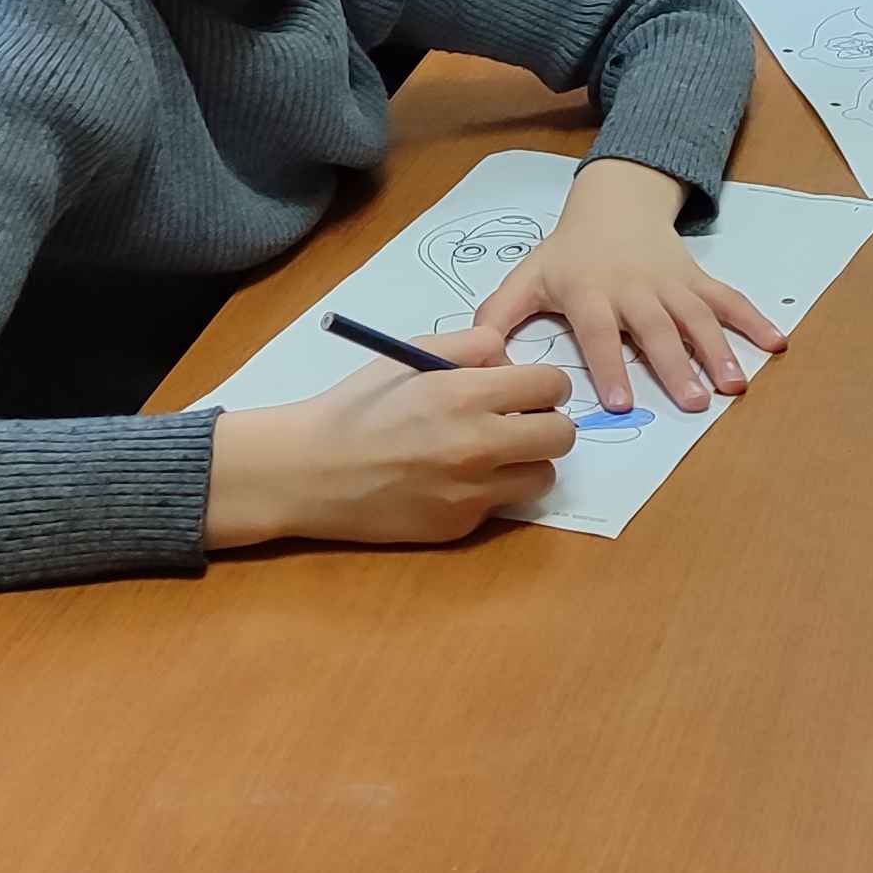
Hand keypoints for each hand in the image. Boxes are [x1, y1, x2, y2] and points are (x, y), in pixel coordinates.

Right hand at [206, 320, 573, 547]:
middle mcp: (478, 446)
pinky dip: (490, 491)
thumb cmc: (359, 406)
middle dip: (547, 423)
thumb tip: (512, 359)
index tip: (529, 388)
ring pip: (542, 477)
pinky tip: (454, 479)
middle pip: (562, 436)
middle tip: (520, 421)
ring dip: (527, 462)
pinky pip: (501, 505)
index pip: (552, 385)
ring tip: (493, 453)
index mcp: (466, 394)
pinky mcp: (459, 527)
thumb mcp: (412, 354)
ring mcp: (471, 493)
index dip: (545, 383)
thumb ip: (472, 345)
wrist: (311, 472)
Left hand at [470, 158, 783, 412]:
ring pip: (697, 317)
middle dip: (675, 366)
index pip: (600, 332)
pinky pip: (728, 299)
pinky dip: (754, 319)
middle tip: (694, 403)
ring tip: (735, 384)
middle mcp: (634, 288)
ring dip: (719, 350)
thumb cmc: (568, 252)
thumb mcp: (528, 276)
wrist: (614, 201)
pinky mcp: (696, 278)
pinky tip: (777, 343)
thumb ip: (499, 314)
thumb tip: (474, 352)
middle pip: (656, 330)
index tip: (617, 403)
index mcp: (590, 291)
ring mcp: (670, 282)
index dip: (608, 366)